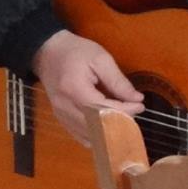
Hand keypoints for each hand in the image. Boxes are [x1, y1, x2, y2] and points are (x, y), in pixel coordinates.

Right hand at [32, 30, 143, 144]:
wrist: (47, 53)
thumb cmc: (75, 52)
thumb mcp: (100, 59)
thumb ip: (118, 81)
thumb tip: (136, 98)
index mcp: (74, 89)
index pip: (104, 109)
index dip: (126, 110)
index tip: (140, 105)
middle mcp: (65, 106)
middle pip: (96, 125)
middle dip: (120, 122)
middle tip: (135, 113)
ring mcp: (60, 114)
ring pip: (89, 134)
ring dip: (110, 131)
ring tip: (125, 120)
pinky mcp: (61, 118)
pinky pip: (80, 135)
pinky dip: (97, 137)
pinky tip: (109, 131)